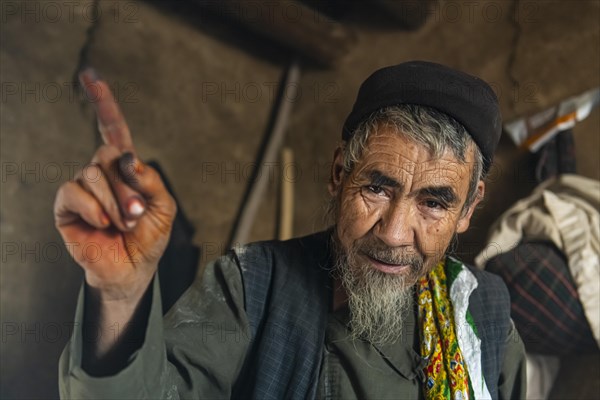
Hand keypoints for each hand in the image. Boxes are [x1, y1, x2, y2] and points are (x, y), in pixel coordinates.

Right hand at [54, 69, 175, 300]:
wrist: (132, 268)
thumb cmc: (149, 237)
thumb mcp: (164, 206)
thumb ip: (150, 179)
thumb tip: (128, 158)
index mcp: (125, 168)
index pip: (113, 129)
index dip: (103, 103)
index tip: (90, 75)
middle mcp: (102, 172)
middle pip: (107, 155)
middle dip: (126, 186)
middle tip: (137, 214)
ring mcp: (83, 188)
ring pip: (93, 173)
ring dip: (114, 201)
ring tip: (123, 223)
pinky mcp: (67, 206)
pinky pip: (74, 191)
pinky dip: (93, 206)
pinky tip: (103, 223)